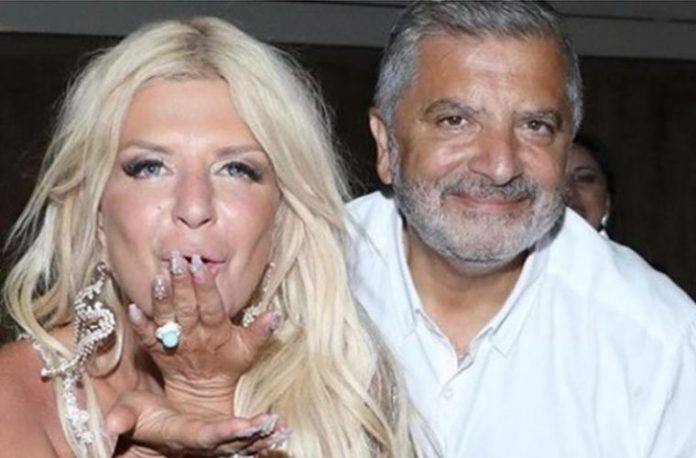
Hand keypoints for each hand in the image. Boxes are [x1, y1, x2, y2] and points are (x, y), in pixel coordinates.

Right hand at [106, 390, 288, 456]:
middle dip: (251, 436)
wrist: (142, 429)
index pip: (204, 435)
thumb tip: (110, 426)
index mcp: (177, 433)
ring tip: (282, 429)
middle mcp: (196, 442)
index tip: (245, 426)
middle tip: (274, 425)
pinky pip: (242, 443)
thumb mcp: (126, 411)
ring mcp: (208, 444)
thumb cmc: (136, 413)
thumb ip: (121, 418)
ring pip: (239, 445)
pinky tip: (280, 432)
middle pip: (228, 443)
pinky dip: (261, 439)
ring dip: (261, 438)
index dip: (224, 432)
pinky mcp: (217, 441)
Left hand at [128, 251, 282, 413]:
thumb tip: (278, 314)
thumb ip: (261, 331)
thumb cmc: (229, 363)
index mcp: (217, 332)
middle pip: (187, 308)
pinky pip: (146, 337)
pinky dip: (138, 323)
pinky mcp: (157, 350)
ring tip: (156, 277)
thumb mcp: (249, 349)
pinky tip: (131, 307)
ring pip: (166, 318)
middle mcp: (194, 336)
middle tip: (175, 259)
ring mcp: (174, 343)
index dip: (205, 287)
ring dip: (161, 298)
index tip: (200, 265)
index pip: (211, 306)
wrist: (203, 391)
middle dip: (181, 283)